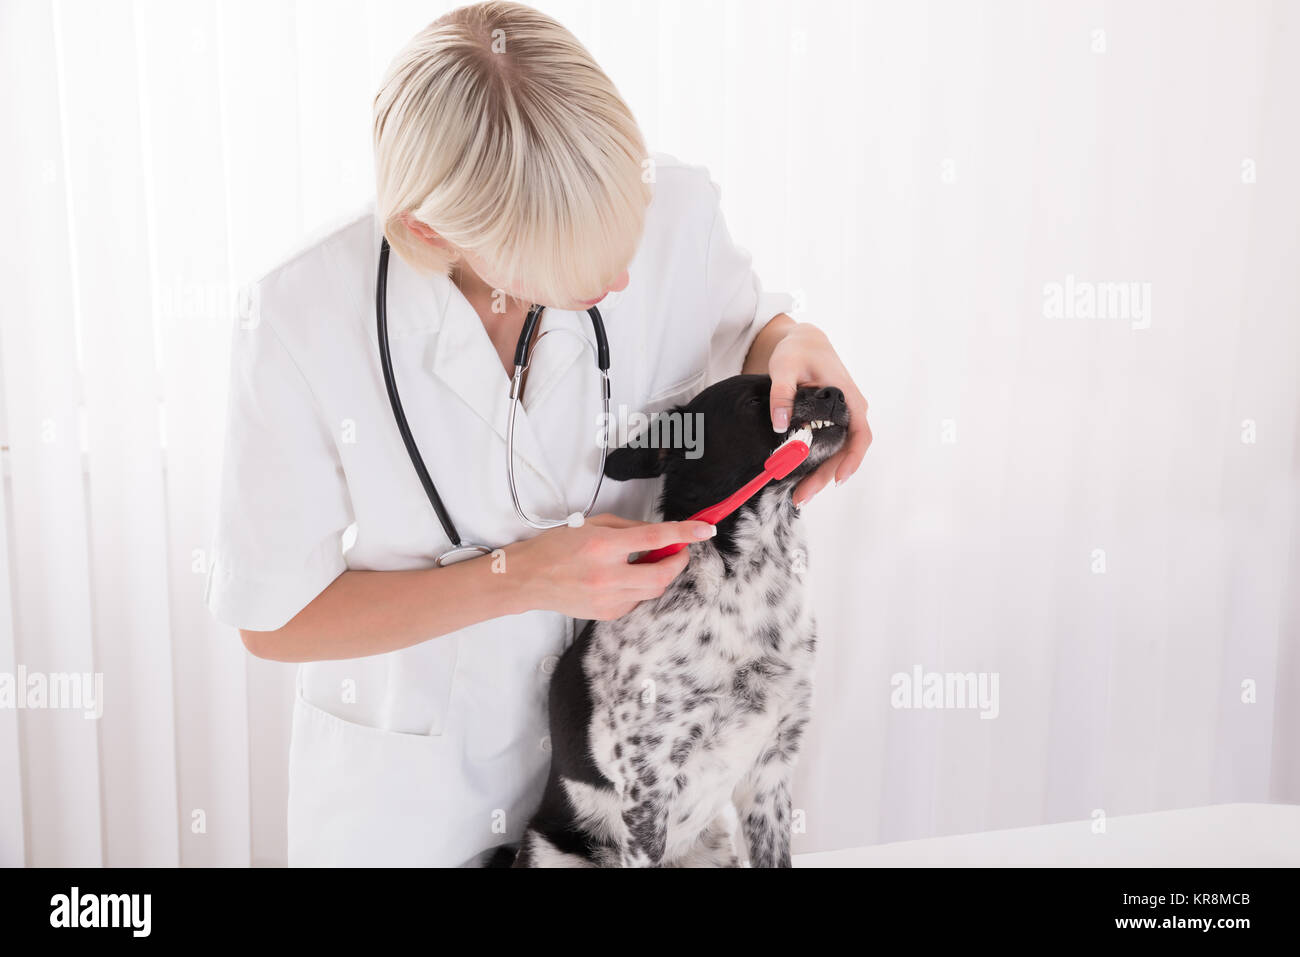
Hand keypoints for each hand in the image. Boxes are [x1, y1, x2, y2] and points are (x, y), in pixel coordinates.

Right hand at [504, 514, 715, 619]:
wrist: (528, 578)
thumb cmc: (556, 547)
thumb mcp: (593, 525)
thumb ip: (630, 529)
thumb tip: (660, 533)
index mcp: (604, 546)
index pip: (655, 538)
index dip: (685, 533)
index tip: (705, 529)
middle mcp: (607, 575)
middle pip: (662, 574)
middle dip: (679, 562)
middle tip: (679, 551)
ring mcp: (608, 599)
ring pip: (653, 590)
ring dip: (659, 575)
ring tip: (646, 562)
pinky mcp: (607, 614)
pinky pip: (637, 601)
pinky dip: (640, 588)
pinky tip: (625, 578)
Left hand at [767, 323, 871, 506]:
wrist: (803, 342)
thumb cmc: (798, 351)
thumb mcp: (785, 367)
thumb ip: (782, 394)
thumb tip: (780, 424)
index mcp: (850, 399)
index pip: (860, 435)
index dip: (851, 459)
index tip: (837, 479)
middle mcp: (851, 412)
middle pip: (844, 452)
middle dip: (825, 477)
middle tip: (801, 497)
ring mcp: (841, 420)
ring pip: (835, 454)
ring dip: (819, 475)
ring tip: (797, 495)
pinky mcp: (829, 424)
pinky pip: (826, 448)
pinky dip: (814, 464)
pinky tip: (797, 478)